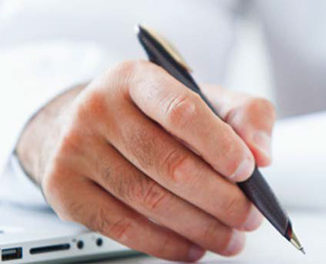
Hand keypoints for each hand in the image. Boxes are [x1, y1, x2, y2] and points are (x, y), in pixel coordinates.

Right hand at [15, 60, 275, 261]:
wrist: (93, 125)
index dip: (219, 145)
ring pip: (148, 200)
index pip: (181, 110)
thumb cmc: (158, 114)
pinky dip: (165, 244)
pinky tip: (193, 247)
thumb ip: (246, 117)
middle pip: (169, 163)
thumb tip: (262, 154)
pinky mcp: (64, 187)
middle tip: (248, 217)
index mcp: (137, 77)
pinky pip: (120, 226)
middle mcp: (99, 107)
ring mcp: (76, 148)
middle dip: (220, 199)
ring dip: (199, 228)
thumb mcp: (207, 99)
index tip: (248, 171)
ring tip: (230, 238)